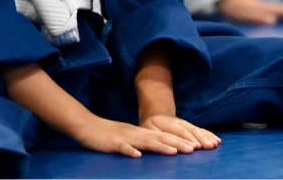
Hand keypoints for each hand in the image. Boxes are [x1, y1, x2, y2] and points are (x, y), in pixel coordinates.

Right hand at [72, 116, 197, 157]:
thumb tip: (160, 148)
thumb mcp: (130, 138)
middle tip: (192, 149)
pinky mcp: (112, 143)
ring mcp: (125, 138)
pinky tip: (138, 156)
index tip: (194, 147)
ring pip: (145, 141)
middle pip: (159, 138)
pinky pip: (122, 148)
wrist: (88, 126)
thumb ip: (143, 143)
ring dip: (159, 146)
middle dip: (176, 144)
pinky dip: (130, 151)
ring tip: (173, 152)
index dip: (179, 141)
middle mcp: (136, 134)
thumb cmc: (109, 135)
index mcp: (141, 133)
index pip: (163, 136)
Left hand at [141, 114, 220, 150]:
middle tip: (208, 146)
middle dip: (201, 139)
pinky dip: (210, 135)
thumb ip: (158, 136)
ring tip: (215, 144)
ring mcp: (187, 124)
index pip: (179, 132)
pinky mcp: (192, 127)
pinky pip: (202, 130)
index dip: (187, 140)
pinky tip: (217, 140)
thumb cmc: (151, 125)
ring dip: (207, 137)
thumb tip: (169, 146)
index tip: (194, 147)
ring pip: (198, 130)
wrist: (157, 114)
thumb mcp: (149, 129)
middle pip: (192, 131)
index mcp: (169, 124)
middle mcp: (180, 123)